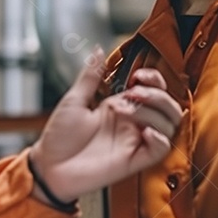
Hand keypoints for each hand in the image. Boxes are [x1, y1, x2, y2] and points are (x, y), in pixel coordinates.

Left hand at [30, 47, 183, 202]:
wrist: (48, 167)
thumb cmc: (59, 137)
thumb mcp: (74, 100)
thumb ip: (90, 76)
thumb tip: (99, 50)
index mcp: (120, 106)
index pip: (154, 89)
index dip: (154, 79)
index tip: (138, 76)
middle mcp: (132, 123)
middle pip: (168, 106)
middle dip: (156, 95)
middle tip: (133, 93)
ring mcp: (134, 141)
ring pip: (168, 125)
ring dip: (153, 113)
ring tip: (127, 111)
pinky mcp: (135, 161)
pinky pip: (161, 150)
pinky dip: (159, 138)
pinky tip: (145, 132)